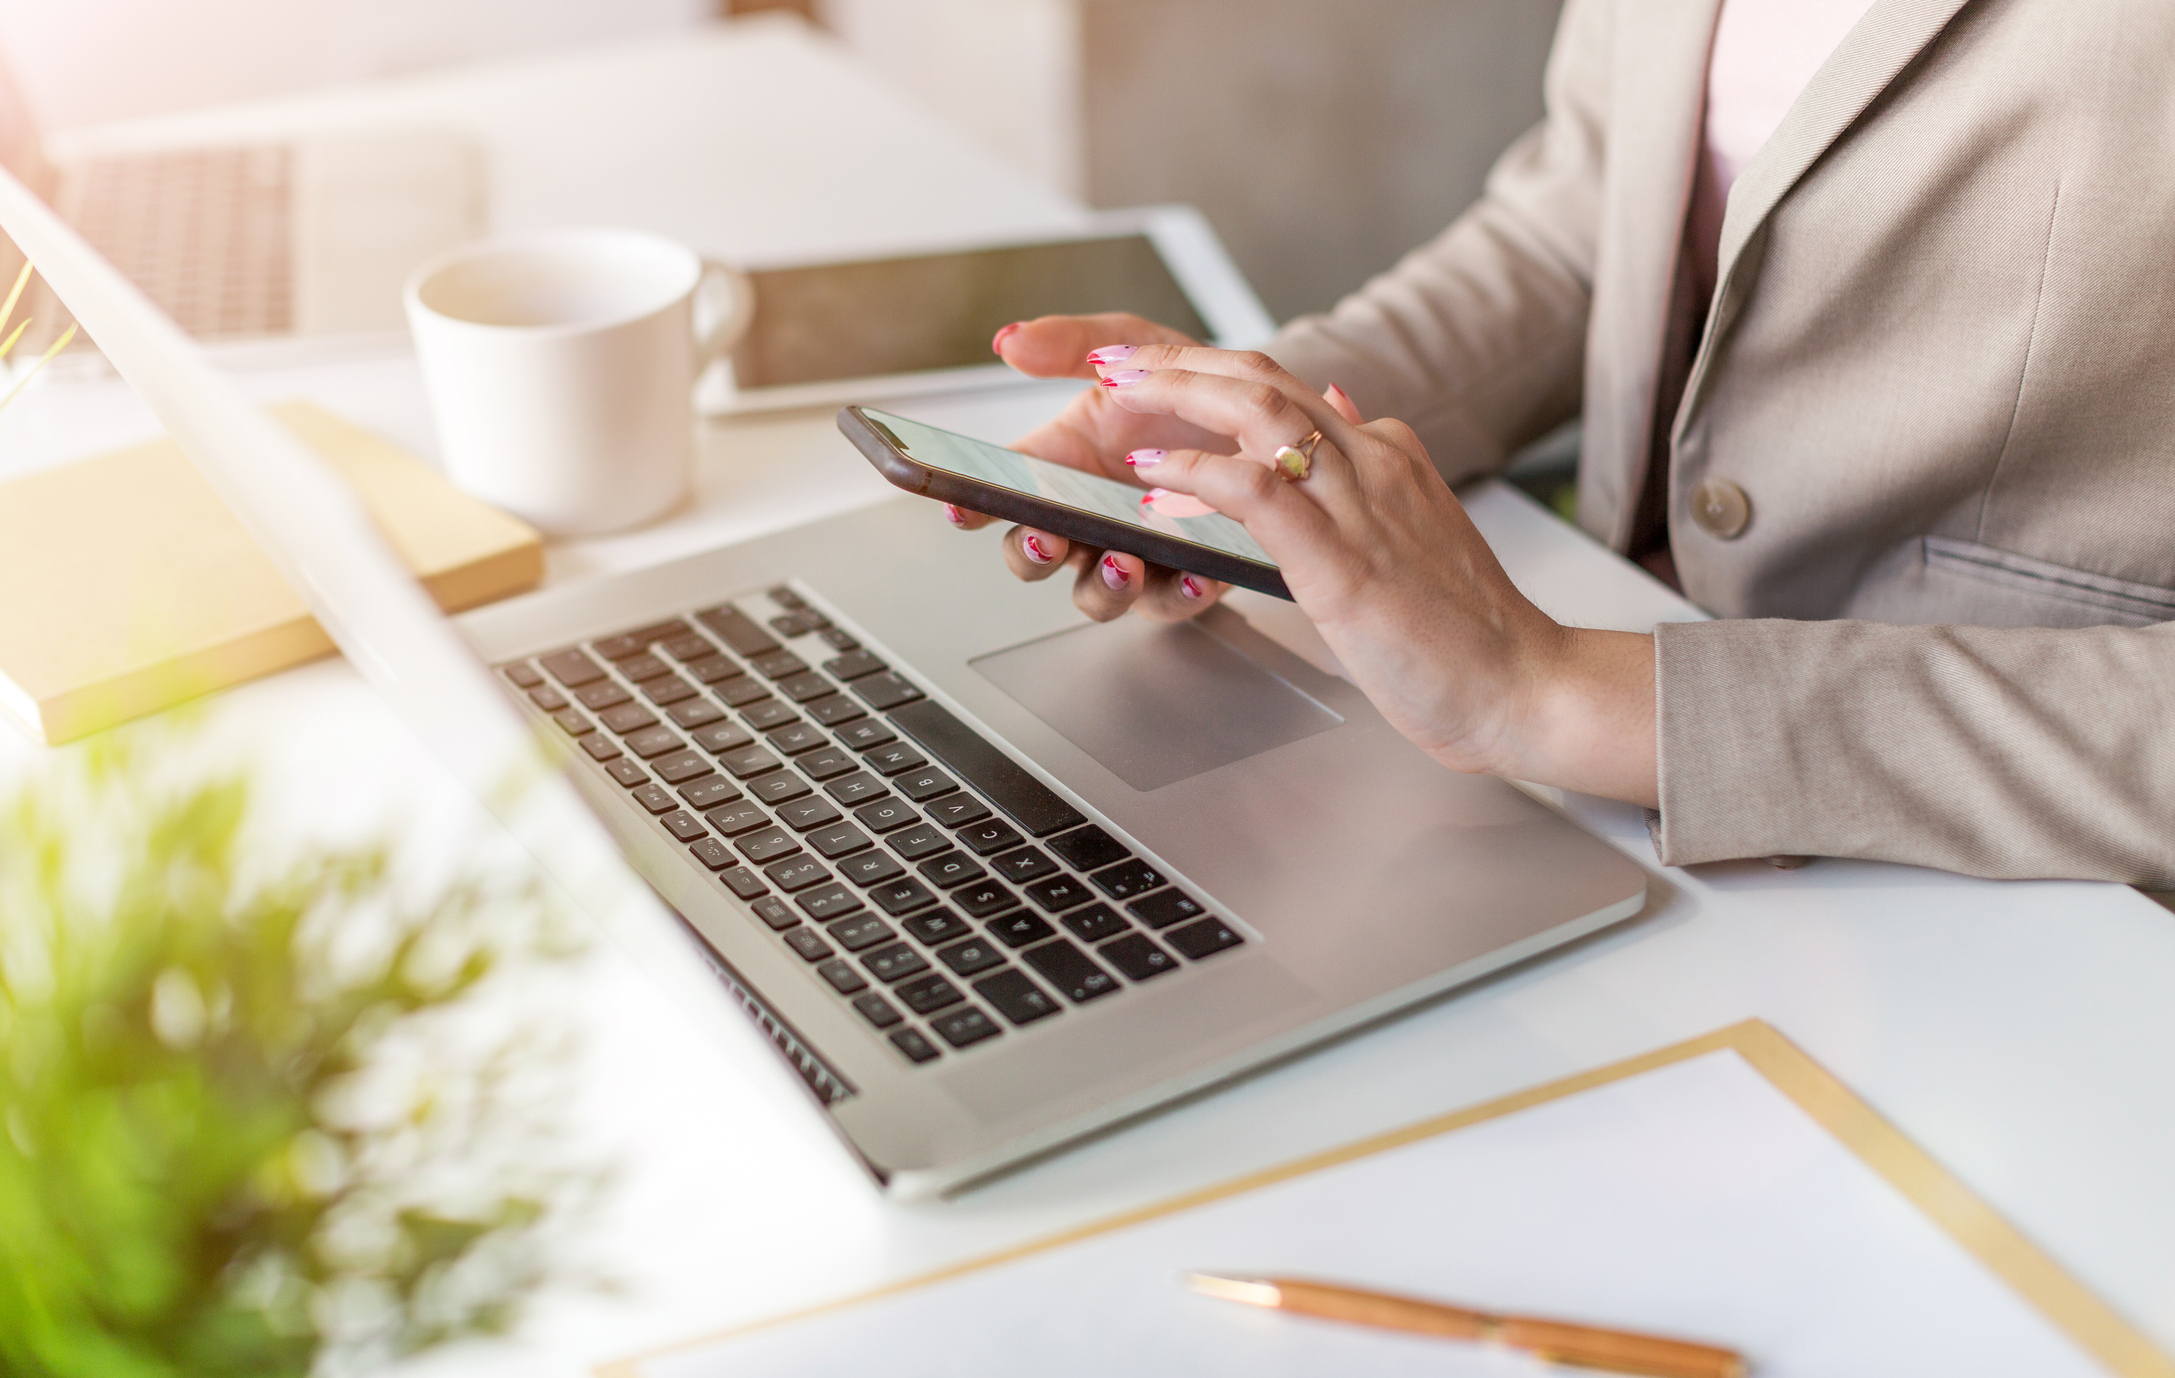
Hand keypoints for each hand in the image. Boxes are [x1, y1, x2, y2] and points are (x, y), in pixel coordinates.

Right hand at [942, 313, 1238, 622]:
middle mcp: (1088, 519)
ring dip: (1101, 585)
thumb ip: (1071, 344)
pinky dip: (1180, 594)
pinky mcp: (1184, 576)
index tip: (960, 503)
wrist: (1261, 413)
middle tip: (1046, 536)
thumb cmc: (1186, 389)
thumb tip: (1011, 340)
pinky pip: (1172, 602)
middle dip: (1031, 553)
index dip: (970, 506)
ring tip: (1125, 561)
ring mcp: (1132, 553)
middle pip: (1034, 558)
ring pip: (1095, 595)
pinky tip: (1196, 574)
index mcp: (1060, 468)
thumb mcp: (1132, 349)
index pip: (998, 496)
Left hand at [1085, 343, 1659, 805]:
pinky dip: (1197, 472)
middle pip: (1262, 377)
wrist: (1523, 686)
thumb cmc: (1467, 629)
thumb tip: (1340, 403)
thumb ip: (1373, 464)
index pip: (1283, 385)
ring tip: (1117, 393)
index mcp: (1385, 454)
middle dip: (1176, 361)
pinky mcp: (1344, 562)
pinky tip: (1152, 473)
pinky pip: (1260, 492)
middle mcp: (1372, 462)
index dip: (1208, 369)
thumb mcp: (1416, 525)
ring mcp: (1361, 506)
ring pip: (1259, 412)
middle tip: (1112, 360)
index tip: (1151, 367)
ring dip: (1176, 394)